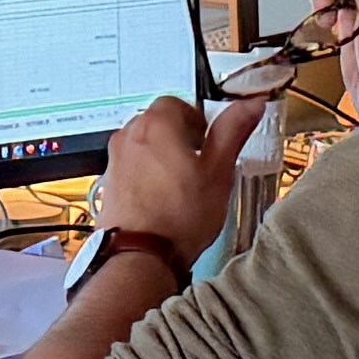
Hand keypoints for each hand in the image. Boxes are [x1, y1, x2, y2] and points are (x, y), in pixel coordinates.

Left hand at [91, 89, 273, 275]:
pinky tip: (163, 200)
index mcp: (158, 123)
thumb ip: (232, 132)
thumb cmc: (178, 216)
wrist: (140, 255)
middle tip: (201, 162)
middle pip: (158, 122)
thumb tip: (249, 106)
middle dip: (180, 137)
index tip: (210, 140)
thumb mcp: (218, 172)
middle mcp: (130, 135)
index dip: (198, 120)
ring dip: (163, 156)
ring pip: (144, 145)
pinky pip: (132, 167)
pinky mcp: (109, 183)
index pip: (178, 103)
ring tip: (183, 185)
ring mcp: (116, 159)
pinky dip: (147, 175)